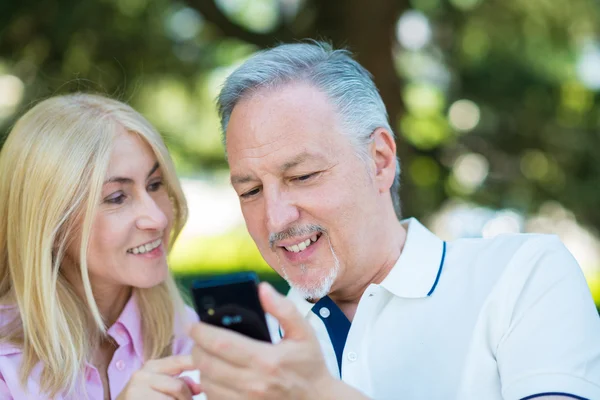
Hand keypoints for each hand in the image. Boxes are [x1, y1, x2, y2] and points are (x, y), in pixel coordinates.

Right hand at [116, 355, 201, 399]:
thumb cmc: (143, 398)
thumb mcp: (159, 386)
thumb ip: (180, 381)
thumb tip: (199, 387)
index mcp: (151, 366)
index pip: (180, 361)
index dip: (197, 363)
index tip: (212, 366)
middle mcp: (141, 376)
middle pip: (179, 386)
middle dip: (186, 398)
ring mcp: (136, 392)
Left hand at [189, 282, 366, 399]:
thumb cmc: (309, 365)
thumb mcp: (304, 332)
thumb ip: (283, 308)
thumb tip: (262, 289)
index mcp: (266, 360)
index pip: (221, 343)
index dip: (202, 332)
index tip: (195, 324)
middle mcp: (253, 383)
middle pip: (206, 364)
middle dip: (196, 347)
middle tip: (198, 337)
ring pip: (206, 382)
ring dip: (201, 366)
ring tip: (207, 353)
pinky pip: (213, 397)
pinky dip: (209, 384)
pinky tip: (217, 373)